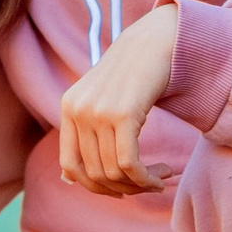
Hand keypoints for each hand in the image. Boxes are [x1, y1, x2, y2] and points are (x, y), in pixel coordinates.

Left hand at [57, 2, 180, 196]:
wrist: (155, 41)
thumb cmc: (133, 75)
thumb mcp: (101, 101)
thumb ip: (85, 134)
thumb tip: (67, 180)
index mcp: (68, 108)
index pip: (69, 167)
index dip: (94, 187)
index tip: (120, 190)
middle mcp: (78, 110)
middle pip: (95, 174)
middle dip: (124, 189)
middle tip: (148, 184)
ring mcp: (98, 111)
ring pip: (114, 172)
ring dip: (141, 184)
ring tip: (161, 177)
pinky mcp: (122, 113)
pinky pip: (129, 164)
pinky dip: (147, 178)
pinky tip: (164, 175)